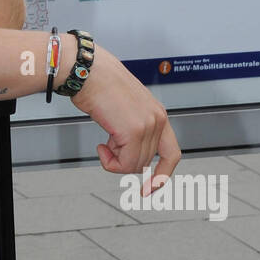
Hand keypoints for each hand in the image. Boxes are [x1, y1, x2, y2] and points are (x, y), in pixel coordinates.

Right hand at [69, 46, 181, 195]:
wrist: (88, 70)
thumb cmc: (99, 83)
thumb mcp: (125, 108)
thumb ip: (132, 128)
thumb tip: (125, 152)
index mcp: (157, 114)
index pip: (171, 153)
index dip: (162, 174)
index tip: (150, 189)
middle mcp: (157, 119)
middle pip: (146, 162)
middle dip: (124, 159)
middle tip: (107, 146)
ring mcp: (147, 126)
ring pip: (134, 165)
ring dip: (114, 160)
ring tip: (104, 141)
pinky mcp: (133, 131)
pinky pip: (124, 163)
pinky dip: (109, 162)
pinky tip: (101, 145)